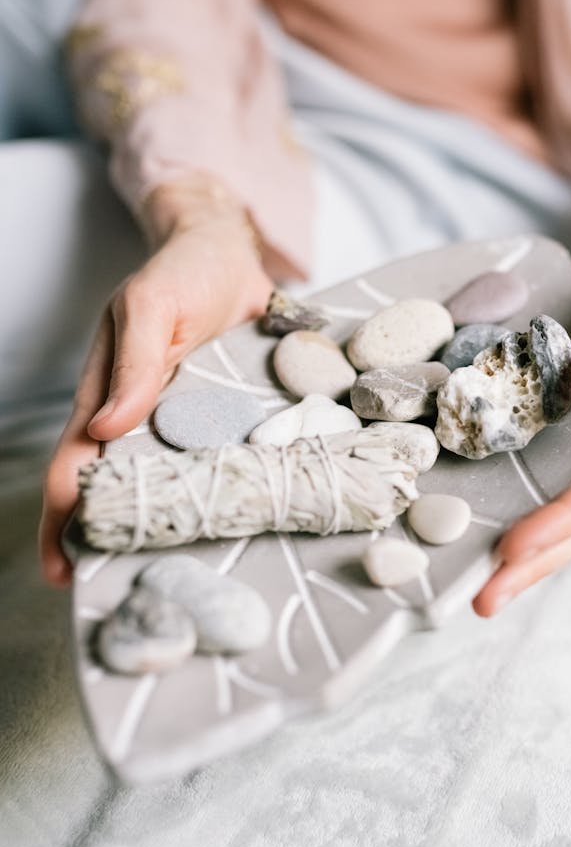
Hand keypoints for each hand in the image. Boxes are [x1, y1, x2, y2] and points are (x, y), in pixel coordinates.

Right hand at [40, 187, 273, 585]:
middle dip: (108, 540)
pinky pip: (211, 464)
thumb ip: (134, 364)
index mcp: (107, 394)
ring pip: (164, 485)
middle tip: (119, 591)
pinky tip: (229, 527)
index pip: (75, 466)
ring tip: (173, 576)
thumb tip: (107, 430)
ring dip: (161, 528)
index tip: (64, 570)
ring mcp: (181, 422)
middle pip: (116, 490)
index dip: (62, 519)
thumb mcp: (152, 306)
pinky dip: (210, 496)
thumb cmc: (183, 274)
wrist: (232, 255)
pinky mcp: (221, 418)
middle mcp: (140, 417)